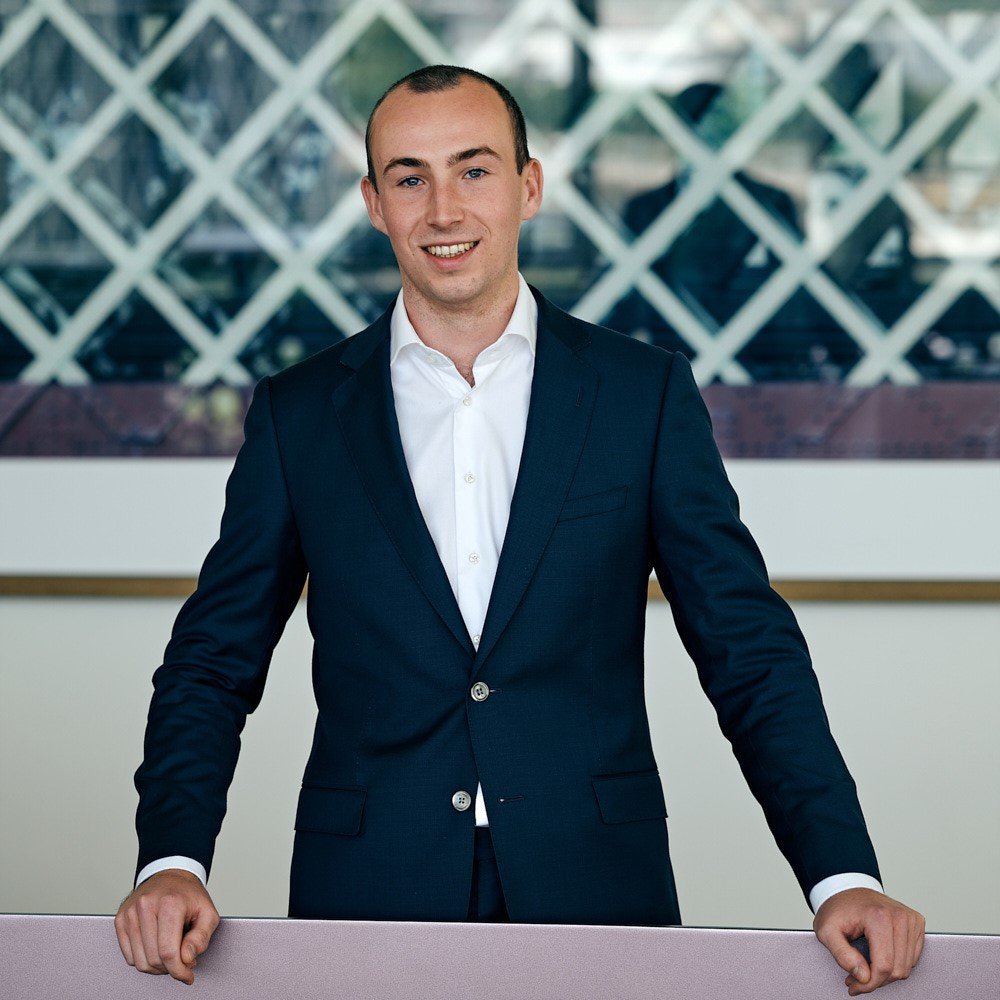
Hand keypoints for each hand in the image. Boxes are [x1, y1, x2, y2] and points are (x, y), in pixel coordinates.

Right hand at [114, 869, 219, 984]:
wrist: (170, 875)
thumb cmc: (189, 896)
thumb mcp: (208, 912)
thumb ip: (202, 937)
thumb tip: (187, 958)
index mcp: (170, 903)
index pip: (168, 952)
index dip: (179, 971)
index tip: (187, 976)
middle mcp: (146, 906)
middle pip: (153, 959)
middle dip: (170, 968)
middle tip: (182, 961)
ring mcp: (130, 913)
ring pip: (139, 962)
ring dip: (156, 967)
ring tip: (170, 954)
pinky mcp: (120, 919)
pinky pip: (128, 956)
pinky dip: (143, 959)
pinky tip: (156, 948)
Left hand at [813, 887, 924, 994]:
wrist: (847, 890)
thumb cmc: (837, 909)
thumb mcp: (826, 930)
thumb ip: (841, 954)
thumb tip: (863, 976)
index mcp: (878, 916)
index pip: (884, 966)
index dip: (869, 983)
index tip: (854, 986)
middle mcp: (899, 916)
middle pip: (897, 970)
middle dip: (876, 980)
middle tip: (856, 977)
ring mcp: (910, 919)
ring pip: (907, 967)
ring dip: (887, 974)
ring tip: (865, 966)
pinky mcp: (916, 923)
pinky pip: (912, 957)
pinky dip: (896, 963)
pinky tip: (879, 957)